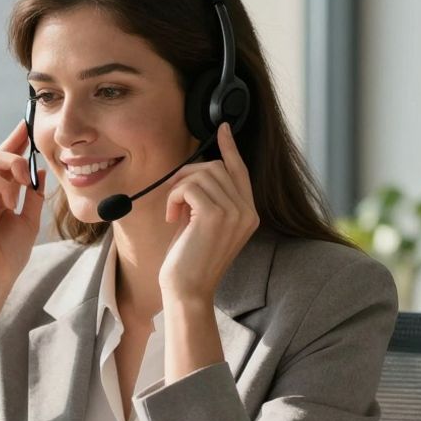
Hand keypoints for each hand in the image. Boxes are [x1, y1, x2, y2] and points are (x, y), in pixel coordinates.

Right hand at [0, 121, 47, 287]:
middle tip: (31, 135)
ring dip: (14, 164)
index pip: (7, 163)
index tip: (30, 126)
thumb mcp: (29, 220)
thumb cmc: (9, 254)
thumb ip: (33, 195)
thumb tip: (40, 170)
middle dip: (15, 142)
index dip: (18, 143)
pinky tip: (10, 202)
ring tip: (27, 182)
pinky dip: (3, 185)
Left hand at [158, 122, 259, 303]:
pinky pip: (190, 186)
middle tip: (173, 197)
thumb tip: (196, 170)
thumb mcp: (201, 224)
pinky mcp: (216, 216)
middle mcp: (247, 212)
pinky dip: (175, 196)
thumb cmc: (189, 261)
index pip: (241, 171)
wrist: (187, 291)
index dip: (230, 148)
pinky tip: (172, 217)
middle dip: (188, 174)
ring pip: (202, 173)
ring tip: (173, 212)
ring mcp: (235, 213)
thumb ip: (207, 198)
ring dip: (178, 187)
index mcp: (248, 214)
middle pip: (216, 167)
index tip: (223, 128)